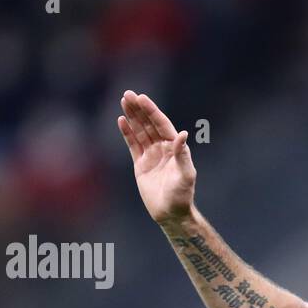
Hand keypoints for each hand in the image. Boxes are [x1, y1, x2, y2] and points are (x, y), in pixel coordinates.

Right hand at [118, 90, 194, 224]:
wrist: (170, 214)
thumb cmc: (182, 196)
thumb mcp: (185, 175)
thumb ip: (182, 155)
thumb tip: (183, 134)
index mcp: (176, 148)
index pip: (162, 124)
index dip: (152, 111)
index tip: (142, 98)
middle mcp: (164, 148)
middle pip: (149, 124)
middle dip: (139, 109)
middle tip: (128, 94)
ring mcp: (152, 155)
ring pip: (140, 131)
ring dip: (132, 116)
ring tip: (123, 101)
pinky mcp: (141, 164)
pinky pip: (133, 144)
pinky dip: (127, 133)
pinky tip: (121, 120)